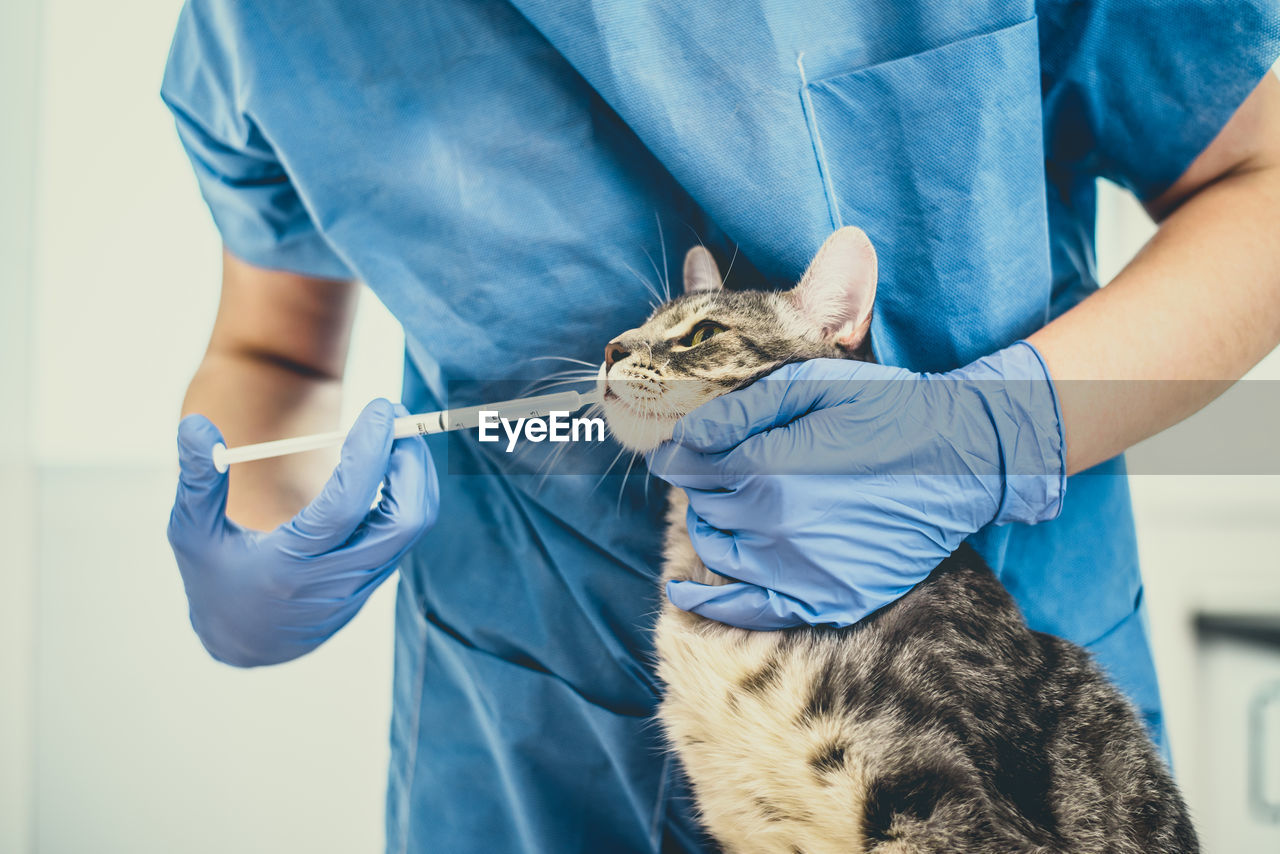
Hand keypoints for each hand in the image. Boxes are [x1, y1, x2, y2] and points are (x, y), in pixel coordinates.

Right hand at [167, 399, 437, 665]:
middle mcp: (336, 579)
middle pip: (404, 520)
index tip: (379, 408)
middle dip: (410, 460)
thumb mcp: (192, 533)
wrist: (244, 642)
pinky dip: (409, 491)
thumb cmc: (214, 580)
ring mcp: (361, 583)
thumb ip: (197, 480)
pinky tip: (390, 463)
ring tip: (394, 433)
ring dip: (416, 472)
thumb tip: (196, 424)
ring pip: (414, 525)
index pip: (346, 506)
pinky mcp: (374, 580)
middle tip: (394, 415)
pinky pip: (406, 532)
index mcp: (289, 566)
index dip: (370, 452)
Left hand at [646, 342, 1065, 629]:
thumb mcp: (810, 385)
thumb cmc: (885, 410)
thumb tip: (680, 439)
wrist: (960, 457)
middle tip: (716, 469)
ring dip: (709, 528)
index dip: (681, 454)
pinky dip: (712, 606)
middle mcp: (778, 527)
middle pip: (705, 508)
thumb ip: (738, 411)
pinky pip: (751, 612)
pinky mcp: (828, 600)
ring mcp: (803, 572)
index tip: (680, 447)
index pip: (692, 467)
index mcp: (770, 469)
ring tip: (724, 508)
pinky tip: (684, 596)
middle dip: (700, 486)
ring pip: (719, 553)